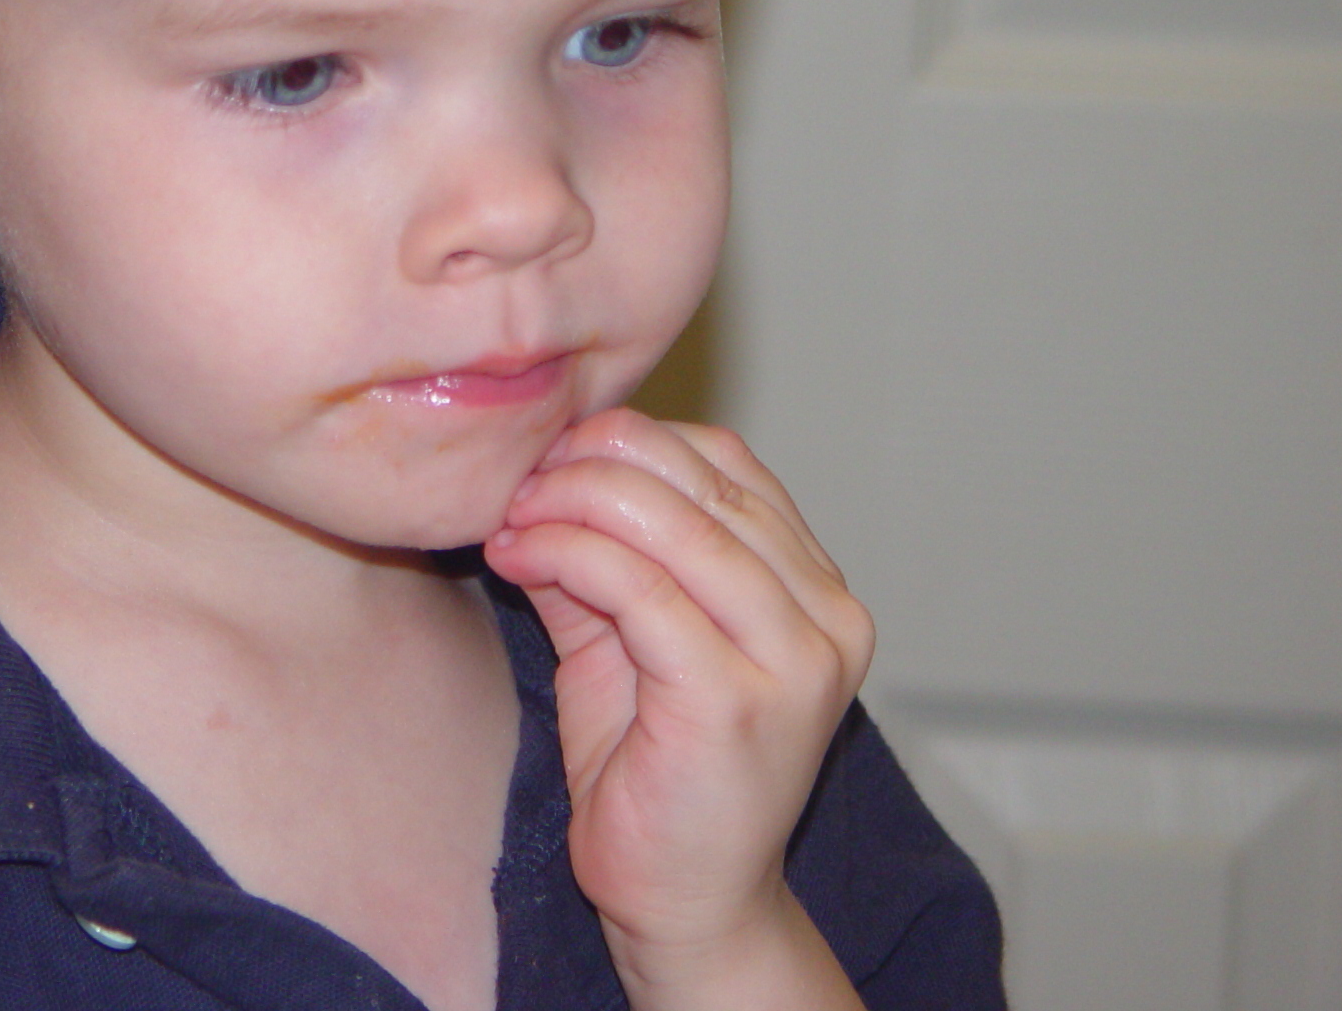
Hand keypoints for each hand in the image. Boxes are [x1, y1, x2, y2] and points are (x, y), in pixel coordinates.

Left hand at [483, 409, 873, 1004]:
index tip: (551, 452)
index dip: (631, 441)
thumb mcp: (626, 633)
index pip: (726, 463)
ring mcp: (793, 661)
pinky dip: (565, 553)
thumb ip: (601, 553)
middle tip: (520, 480)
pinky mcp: (736, 700)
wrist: (686, 901)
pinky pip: (637, 588)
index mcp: (819, 590)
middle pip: (700, 482)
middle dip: (591, 463)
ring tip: (513, 518)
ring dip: (570, 504)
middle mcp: (828, 618)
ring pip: (670, 525)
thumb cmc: (656, 770)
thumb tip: (538, 472)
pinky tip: (516, 557)